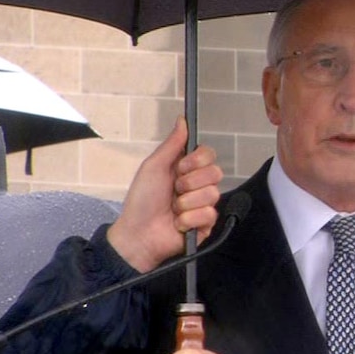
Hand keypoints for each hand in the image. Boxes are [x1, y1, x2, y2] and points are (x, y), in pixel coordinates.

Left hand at [108, 116, 222, 272]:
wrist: (138, 233)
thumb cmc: (142, 200)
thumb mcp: (154, 167)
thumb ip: (172, 144)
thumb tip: (182, 120)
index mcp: (187, 169)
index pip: (209, 155)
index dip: (196, 161)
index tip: (179, 168)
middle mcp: (198, 185)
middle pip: (216, 172)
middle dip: (190, 182)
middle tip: (174, 191)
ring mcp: (203, 205)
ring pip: (212, 194)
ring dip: (186, 202)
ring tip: (173, 209)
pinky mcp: (206, 224)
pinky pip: (209, 214)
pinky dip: (189, 219)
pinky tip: (178, 223)